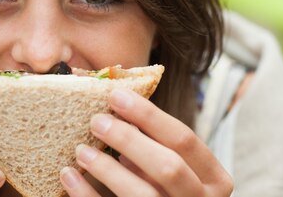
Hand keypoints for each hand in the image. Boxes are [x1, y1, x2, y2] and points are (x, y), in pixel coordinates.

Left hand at [60, 89, 232, 196]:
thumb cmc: (164, 187)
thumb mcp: (169, 163)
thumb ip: (153, 141)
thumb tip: (114, 103)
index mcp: (214, 179)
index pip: (183, 139)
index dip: (148, 115)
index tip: (115, 95)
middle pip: (168, 166)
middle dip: (129, 140)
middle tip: (96, 120)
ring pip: (142, 195)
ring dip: (107, 169)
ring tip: (81, 149)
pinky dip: (86, 194)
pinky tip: (69, 175)